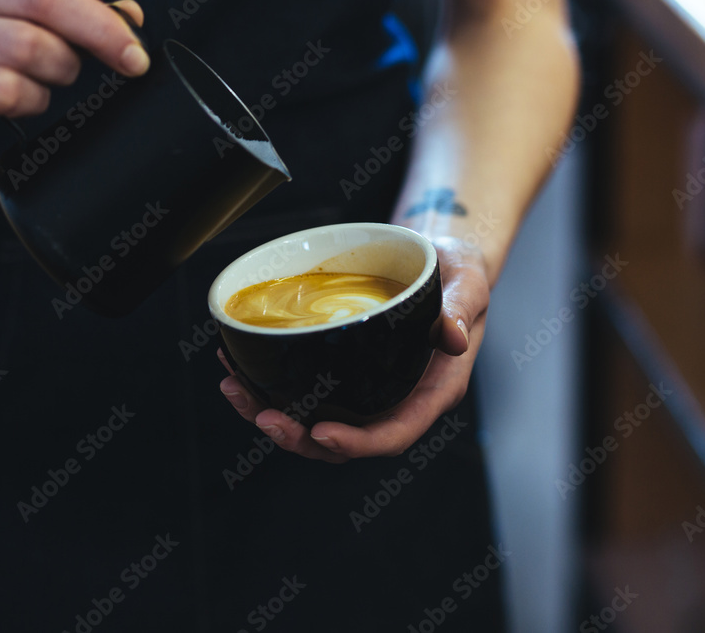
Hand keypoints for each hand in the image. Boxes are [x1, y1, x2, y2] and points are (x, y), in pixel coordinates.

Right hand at [0, 0, 147, 177]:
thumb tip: (131, 15)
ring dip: (33, 102)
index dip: (100, 28)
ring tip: (21, 101)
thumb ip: (64, 14)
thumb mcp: (2, 13)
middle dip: (63, 69)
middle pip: (32, 45)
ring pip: (6, 90)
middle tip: (58, 79)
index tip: (136, 59)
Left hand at [218, 237, 490, 462]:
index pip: (394, 434)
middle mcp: (396, 400)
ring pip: (317, 422)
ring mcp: (367, 390)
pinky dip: (268, 386)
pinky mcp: (344, 373)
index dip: (358, 442)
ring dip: (272, 415)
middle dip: (301, 438)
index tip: (322, 432)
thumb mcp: (469, 284)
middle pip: (345, 441)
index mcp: (431, 392)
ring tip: (235, 390)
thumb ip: (463, 310)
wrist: (440, 262)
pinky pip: (306, 393)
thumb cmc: (457, 275)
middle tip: (263, 415)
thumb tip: (453, 338)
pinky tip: (238, 367)